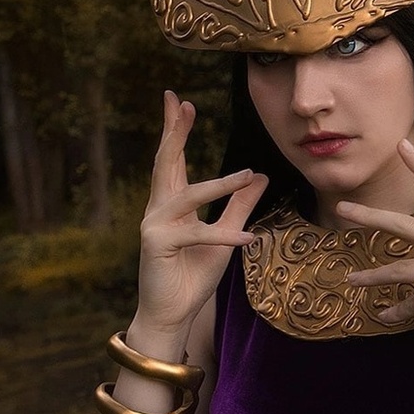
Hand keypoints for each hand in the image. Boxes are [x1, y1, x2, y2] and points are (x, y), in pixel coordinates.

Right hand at [136, 90, 267, 335]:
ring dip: (220, 185)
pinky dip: (224, 235)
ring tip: (245, 175)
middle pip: (166, 162)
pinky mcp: (158, 245)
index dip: (174, 129)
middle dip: (174, 131)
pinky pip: (198, 235)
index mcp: (171, 202)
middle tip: (181, 103)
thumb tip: (259, 174)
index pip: (172, 158)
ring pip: (188, 195)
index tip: (177, 99)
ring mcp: (155, 225)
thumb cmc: (193, 275)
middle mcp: (159, 208)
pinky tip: (248, 238)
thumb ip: (239, 205)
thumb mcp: (225, 234)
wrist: (173, 314)